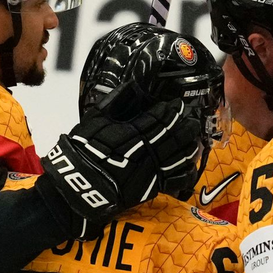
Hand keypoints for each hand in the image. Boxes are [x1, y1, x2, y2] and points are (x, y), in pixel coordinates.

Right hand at [37, 97, 204, 238]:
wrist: (77, 187)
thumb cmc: (83, 150)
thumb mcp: (94, 120)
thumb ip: (116, 101)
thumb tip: (133, 84)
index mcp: (132, 133)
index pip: (160, 118)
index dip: (172, 110)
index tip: (178, 104)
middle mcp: (145, 151)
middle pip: (174, 135)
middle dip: (186, 124)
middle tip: (192, 116)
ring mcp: (151, 171)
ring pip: (179, 155)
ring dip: (190, 143)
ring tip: (195, 135)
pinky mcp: (152, 188)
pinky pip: (176, 178)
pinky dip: (187, 169)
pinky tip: (191, 161)